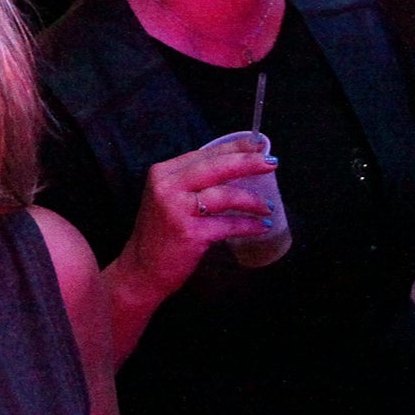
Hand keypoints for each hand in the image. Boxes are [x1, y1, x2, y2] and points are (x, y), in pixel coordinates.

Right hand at [112, 143, 280, 305]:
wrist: (142, 270)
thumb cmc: (162, 233)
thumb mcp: (170, 198)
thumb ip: (194, 181)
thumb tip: (237, 166)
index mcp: (164, 172)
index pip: (205, 153)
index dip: (235, 147)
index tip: (260, 144)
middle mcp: (167, 186)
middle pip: (216, 167)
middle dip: (248, 163)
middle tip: (273, 163)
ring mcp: (177, 210)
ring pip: (225, 195)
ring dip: (252, 201)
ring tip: (268, 207)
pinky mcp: (189, 234)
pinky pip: (228, 224)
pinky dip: (248, 225)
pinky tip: (262, 226)